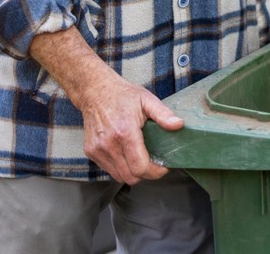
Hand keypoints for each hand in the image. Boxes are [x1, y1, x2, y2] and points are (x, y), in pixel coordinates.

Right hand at [29, 26, 182, 183]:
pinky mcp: (91, 152)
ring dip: (133, 173)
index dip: (155, 172)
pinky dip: (121, 168)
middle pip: (131, 177)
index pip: (140, 167)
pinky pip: (109, 169)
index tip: (164, 167)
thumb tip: (178, 125)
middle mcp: (109, 145)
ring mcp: (98, 150)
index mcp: (124, 132)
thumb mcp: (146, 100)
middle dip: (146, 174)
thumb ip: (163, 114)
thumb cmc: (122, 95)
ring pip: (119, 176)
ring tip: (142, 159)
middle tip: (155, 164)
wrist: (95, 92)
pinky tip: (127, 155)